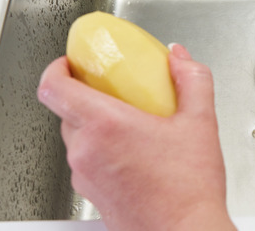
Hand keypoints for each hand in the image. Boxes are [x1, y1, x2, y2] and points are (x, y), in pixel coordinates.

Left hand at [37, 43, 234, 230]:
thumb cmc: (188, 190)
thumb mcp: (200, 122)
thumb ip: (192, 79)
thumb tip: (179, 59)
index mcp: (105, 125)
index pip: (54, 87)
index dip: (56, 68)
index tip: (70, 63)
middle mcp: (86, 151)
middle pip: (65, 111)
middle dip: (85, 96)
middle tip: (112, 90)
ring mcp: (84, 176)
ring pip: (76, 139)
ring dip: (95, 126)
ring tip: (130, 123)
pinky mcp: (91, 196)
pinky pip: (86, 163)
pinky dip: (102, 151)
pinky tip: (134, 153)